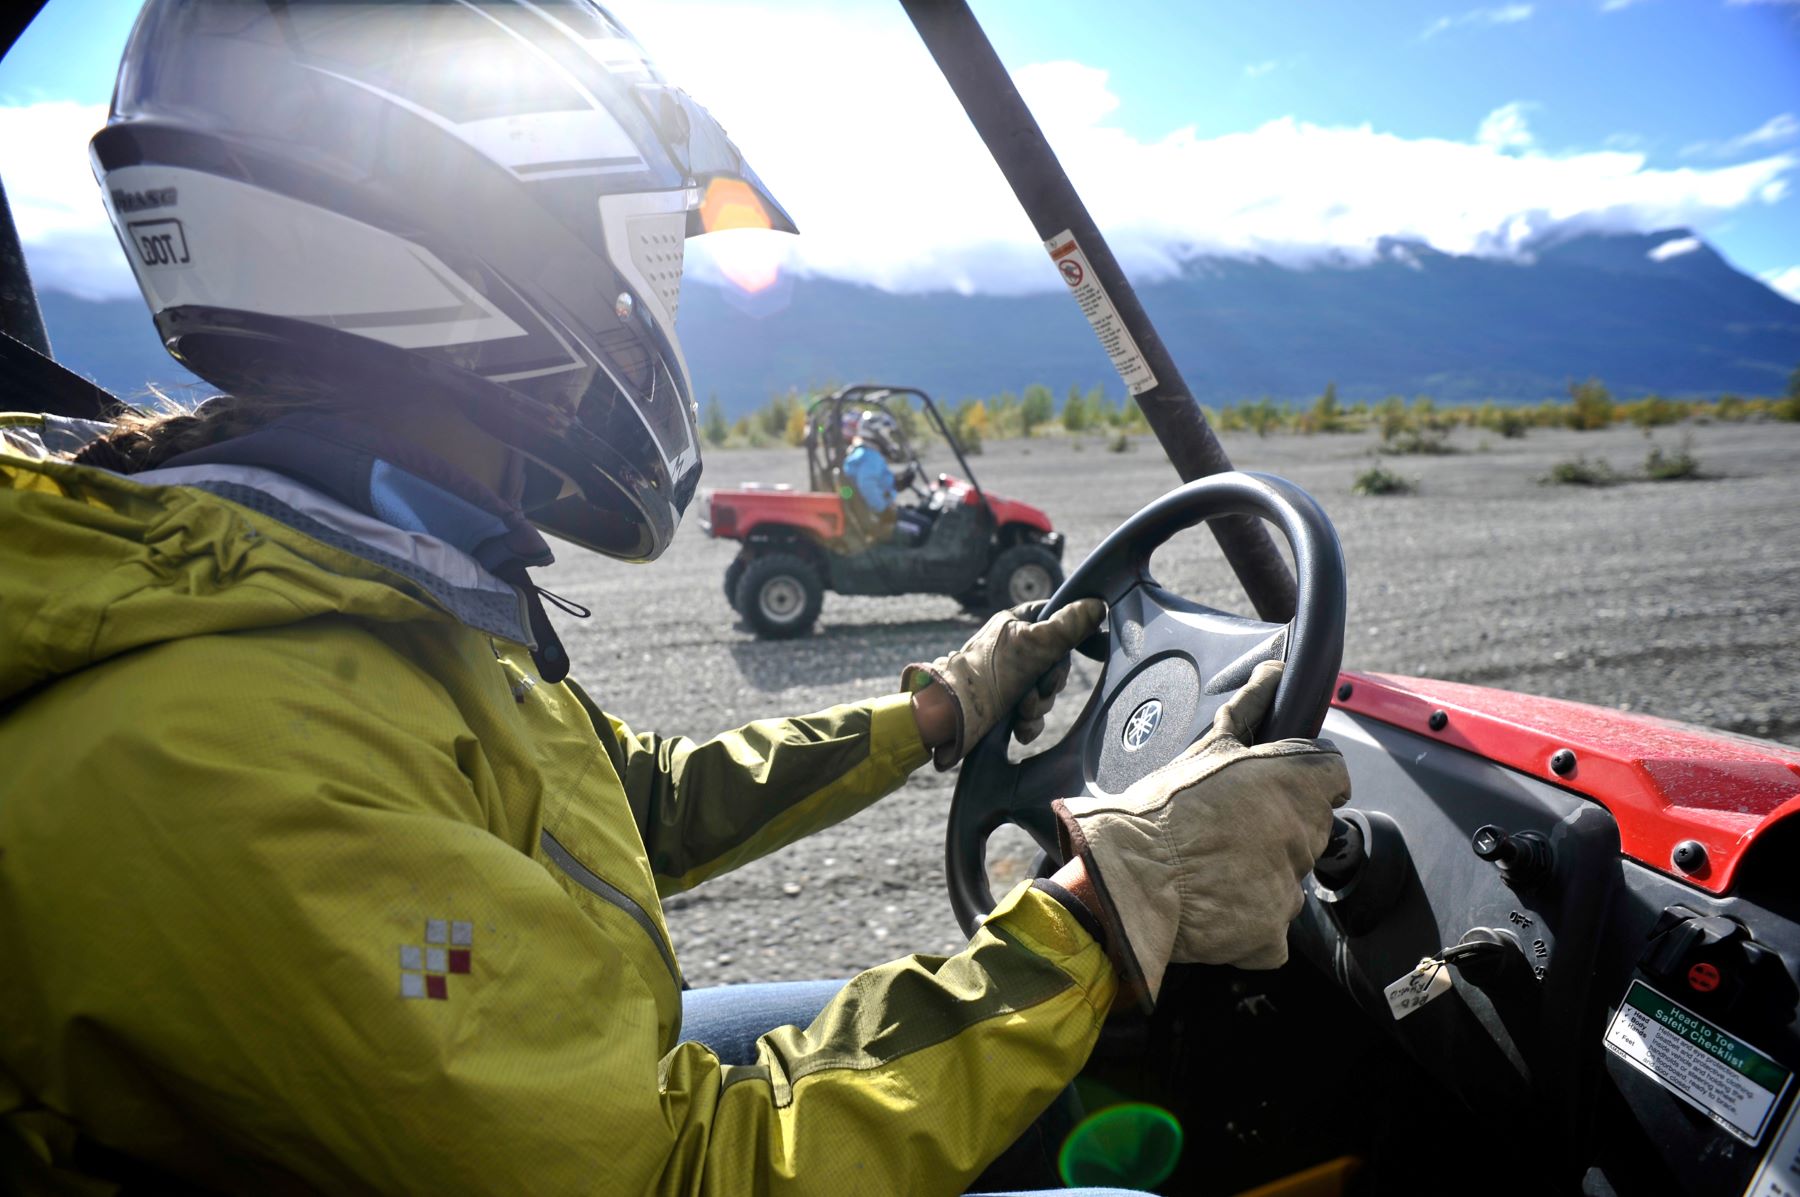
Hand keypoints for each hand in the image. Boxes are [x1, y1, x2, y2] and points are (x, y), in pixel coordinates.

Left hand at [902, 598, 1105, 769]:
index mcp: (1016, 623)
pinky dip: (1029, 722)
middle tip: (1040, 688)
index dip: (1070, 636)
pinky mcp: (1003, 704)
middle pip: (1055, 661)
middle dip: (1050, 683)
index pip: (1055, 617)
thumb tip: (1097, 605)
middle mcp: (1012, 648)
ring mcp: (1008, 677)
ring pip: (1044, 690)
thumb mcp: (1037, 644)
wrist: (953, 715)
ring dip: (1039, 705)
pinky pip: (1030, 713)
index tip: (1077, 649)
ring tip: (1023, 710)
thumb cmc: (991, 673)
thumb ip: (1070, 625)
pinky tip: (1020, 727)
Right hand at [1050, 661, 1348, 1004]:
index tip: (1275, 790)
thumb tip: (1275, 671)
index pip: (1332, 778)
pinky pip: (1271, 933)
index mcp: (1294, 785)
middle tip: (1227, 831)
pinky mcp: (1270, 935)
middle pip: (1308, 833)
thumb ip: (1250, 708)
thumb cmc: (1162, 807)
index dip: (1305, 781)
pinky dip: (1249, 925)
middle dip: (1276, 831)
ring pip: (1287, 882)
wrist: (1127, 875)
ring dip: (1261, 878)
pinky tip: (1215, 908)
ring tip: (1212, 870)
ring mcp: (1288, 889)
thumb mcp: (1209, 746)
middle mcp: (1302, 837)